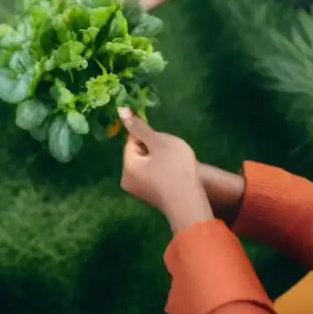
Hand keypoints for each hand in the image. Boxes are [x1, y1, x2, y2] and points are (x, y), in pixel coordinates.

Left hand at [118, 108, 213, 232]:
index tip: (165, 142)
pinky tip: (177, 175)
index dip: (149, 137)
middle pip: (139, 153)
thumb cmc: (176, 169)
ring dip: (160, 160)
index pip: (132, 141)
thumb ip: (139, 127)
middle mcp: (127, 180)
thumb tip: (120, 109)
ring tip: (176, 164)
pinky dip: (164, 172)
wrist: (192, 204)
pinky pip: (154, 176)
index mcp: (126, 167)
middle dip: (155, 149)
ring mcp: (139, 192)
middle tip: (172, 154)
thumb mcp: (159, 141)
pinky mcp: (151, 198)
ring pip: (147, 164)